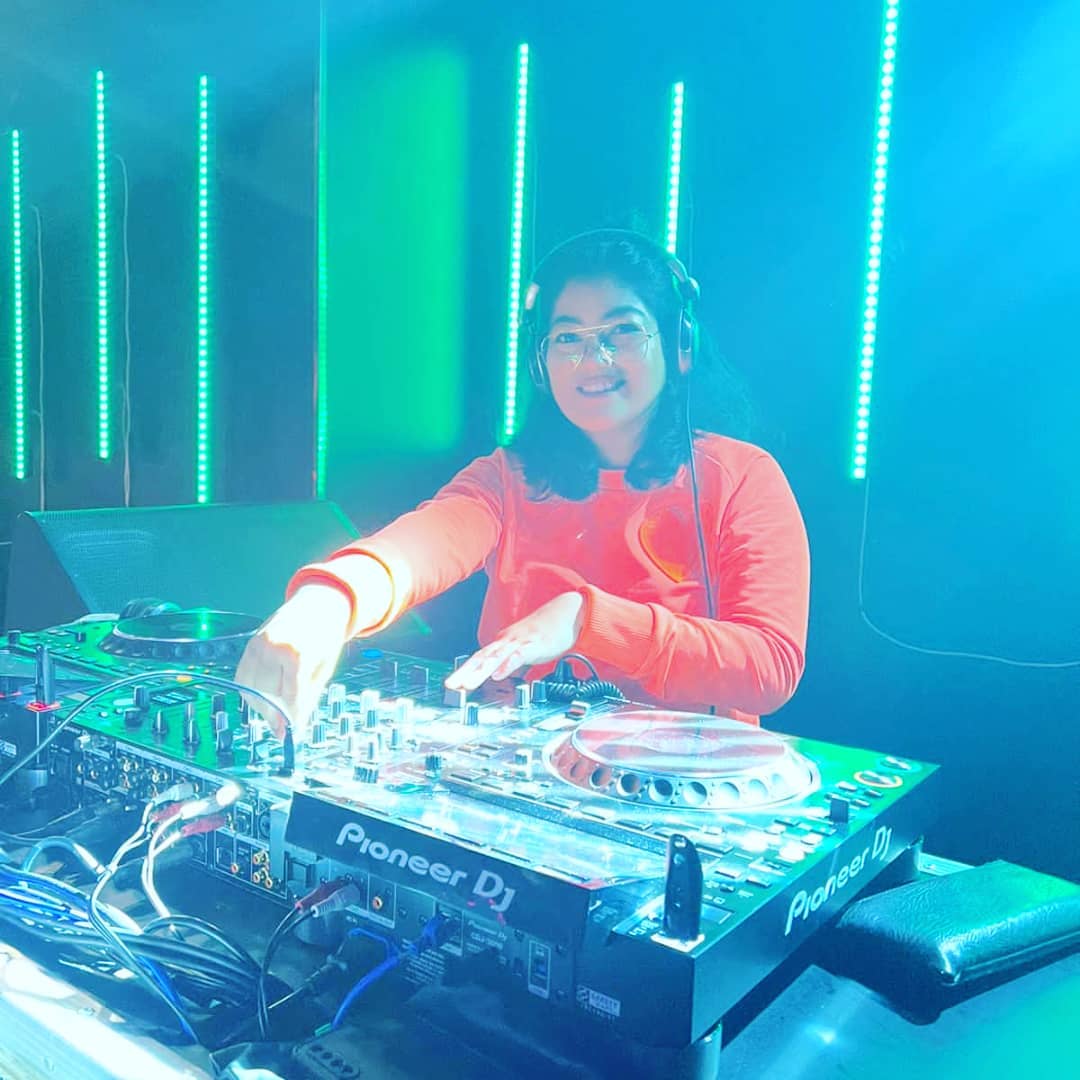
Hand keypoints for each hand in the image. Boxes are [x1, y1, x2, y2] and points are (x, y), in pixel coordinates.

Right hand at [234, 585, 351, 739]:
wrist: (318, 604)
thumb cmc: (325, 637)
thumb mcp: (323, 670)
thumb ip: (307, 699)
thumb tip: (294, 728)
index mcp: (297, 655)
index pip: (288, 697)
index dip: (288, 719)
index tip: (289, 734)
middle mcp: (273, 649)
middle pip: (266, 696)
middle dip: (274, 716)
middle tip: (283, 726)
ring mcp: (257, 646)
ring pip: (250, 690)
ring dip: (261, 706)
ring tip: (277, 709)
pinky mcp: (249, 645)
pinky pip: (242, 678)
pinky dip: (251, 692)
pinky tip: (265, 696)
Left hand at [445, 591, 584, 692]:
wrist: (566, 611)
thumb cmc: (546, 631)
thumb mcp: (524, 648)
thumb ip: (510, 660)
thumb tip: (499, 673)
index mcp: (503, 643)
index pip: (479, 658)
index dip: (464, 670)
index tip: (451, 684)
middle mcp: (507, 641)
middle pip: (482, 658)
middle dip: (465, 673)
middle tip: (450, 686)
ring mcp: (520, 641)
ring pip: (496, 658)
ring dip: (480, 671)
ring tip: (467, 685)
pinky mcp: (534, 644)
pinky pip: (518, 656)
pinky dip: (507, 665)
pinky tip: (498, 675)